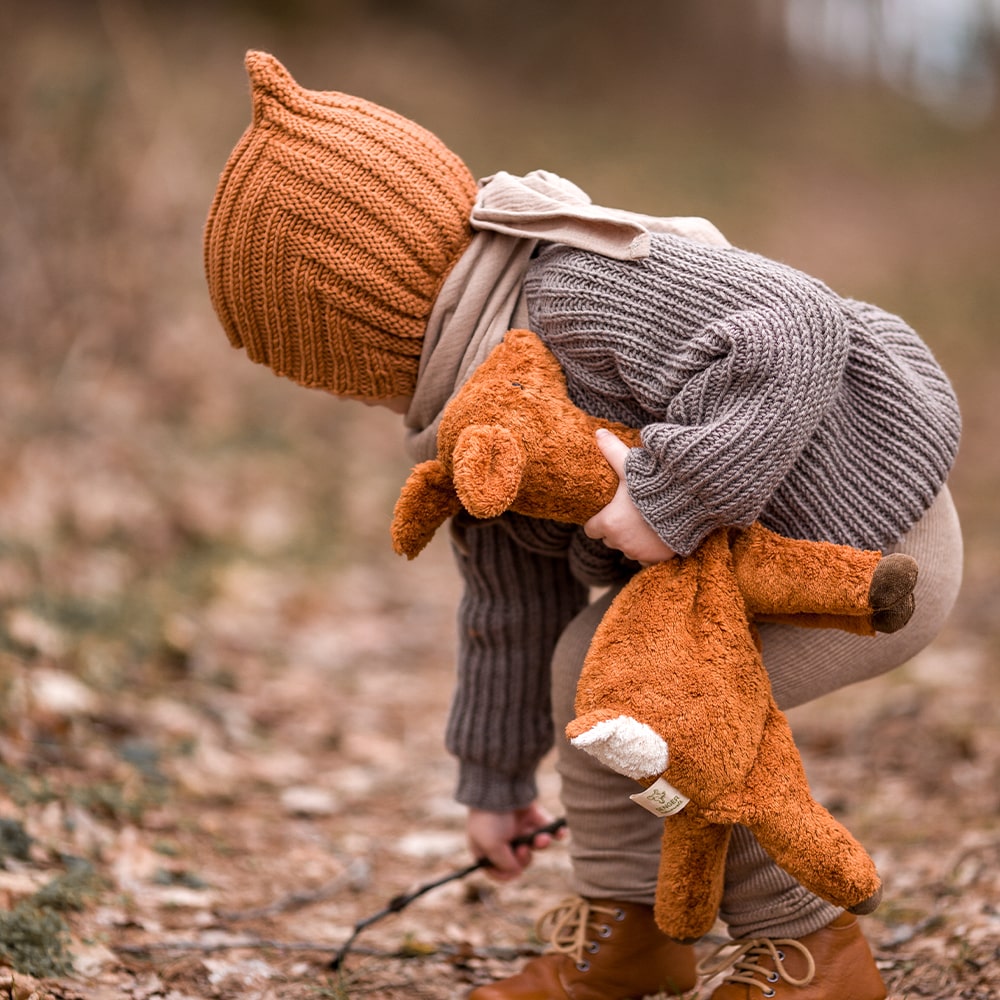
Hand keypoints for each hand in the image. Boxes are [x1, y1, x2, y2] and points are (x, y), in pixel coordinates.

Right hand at [466, 803, 563, 881]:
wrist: (501, 785)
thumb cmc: (491, 817)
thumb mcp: (491, 846)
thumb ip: (504, 864)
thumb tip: (517, 871)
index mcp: (484, 847)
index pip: (494, 869)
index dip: (505, 874)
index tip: (514, 871)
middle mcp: (500, 838)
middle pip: (518, 860)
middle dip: (525, 857)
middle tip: (523, 848)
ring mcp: (516, 826)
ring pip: (534, 845)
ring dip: (541, 845)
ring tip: (542, 838)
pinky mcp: (530, 815)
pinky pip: (545, 828)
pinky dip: (555, 832)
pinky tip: (561, 833)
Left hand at [584, 429, 675, 564]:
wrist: (691, 502)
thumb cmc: (655, 484)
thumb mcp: (630, 466)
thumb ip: (611, 450)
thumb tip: (597, 433)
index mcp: (608, 523)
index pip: (591, 530)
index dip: (597, 520)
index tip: (606, 511)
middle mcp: (621, 542)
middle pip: (609, 539)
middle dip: (615, 529)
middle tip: (628, 512)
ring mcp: (639, 553)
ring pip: (628, 548)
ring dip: (632, 539)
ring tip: (644, 520)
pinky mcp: (657, 559)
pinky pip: (646, 558)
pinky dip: (649, 548)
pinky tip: (657, 532)